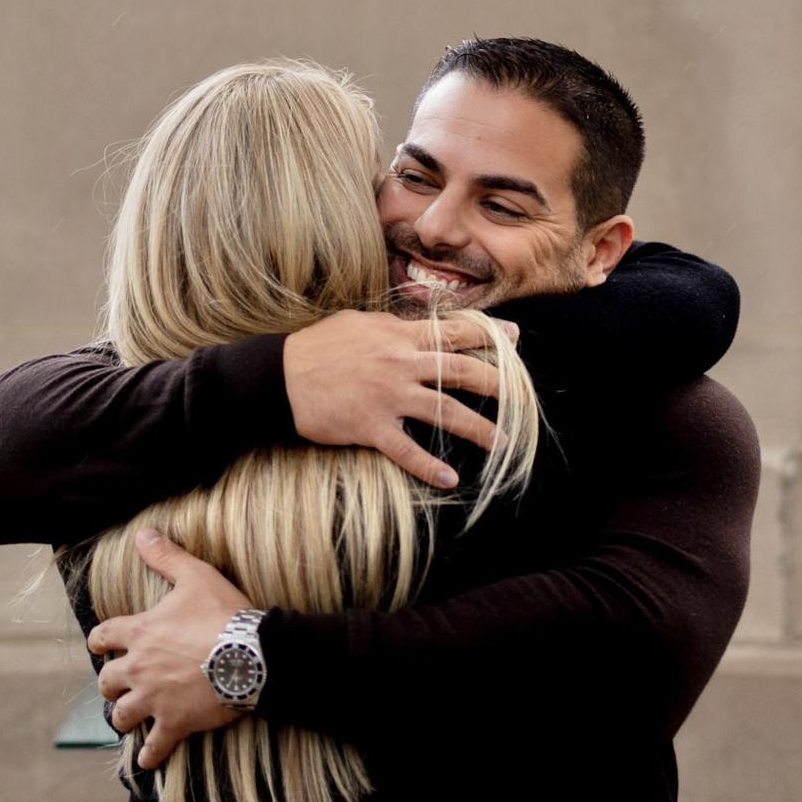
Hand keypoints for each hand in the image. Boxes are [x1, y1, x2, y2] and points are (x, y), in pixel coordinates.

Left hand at [89, 528, 252, 770]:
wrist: (253, 656)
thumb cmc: (224, 615)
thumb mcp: (196, 576)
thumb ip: (166, 556)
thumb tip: (143, 533)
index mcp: (140, 633)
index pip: (103, 636)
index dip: (100, 640)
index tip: (102, 645)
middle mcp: (139, 668)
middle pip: (107, 681)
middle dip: (110, 682)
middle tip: (118, 683)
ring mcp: (154, 698)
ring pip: (121, 715)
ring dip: (123, 715)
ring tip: (128, 717)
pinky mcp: (175, 722)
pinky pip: (154, 745)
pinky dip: (150, 754)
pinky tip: (148, 760)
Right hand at [282, 310, 516, 488]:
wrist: (279, 377)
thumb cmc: (317, 347)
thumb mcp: (358, 323)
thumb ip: (392, 325)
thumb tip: (416, 326)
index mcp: (399, 335)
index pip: (454, 331)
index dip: (490, 335)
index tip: (516, 338)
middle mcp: (401, 364)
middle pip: (462, 371)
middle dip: (499, 383)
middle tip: (523, 395)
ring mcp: (388, 397)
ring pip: (445, 412)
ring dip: (479, 429)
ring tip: (503, 443)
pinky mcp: (371, 427)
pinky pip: (407, 450)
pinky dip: (429, 467)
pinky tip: (449, 478)